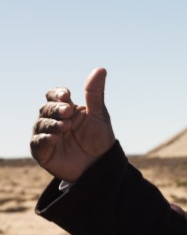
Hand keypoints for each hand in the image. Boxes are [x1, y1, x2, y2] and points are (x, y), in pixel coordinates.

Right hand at [30, 67, 115, 181]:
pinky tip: (55, 138)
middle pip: (47, 108)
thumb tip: (101, 69)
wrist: (101, 165)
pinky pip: (37, 142)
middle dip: (57, 109)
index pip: (55, 95)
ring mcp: (46, 135)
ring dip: (52, 124)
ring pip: (41, 124)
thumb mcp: (99, 115)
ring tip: (66, 126)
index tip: (67, 96)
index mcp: (66, 109)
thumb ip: (95, 94)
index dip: (58, 94)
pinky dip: (45, 139)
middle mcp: (53, 120)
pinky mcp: (43, 151)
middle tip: (69, 112)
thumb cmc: (100, 140)